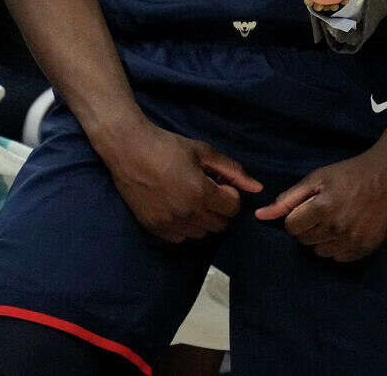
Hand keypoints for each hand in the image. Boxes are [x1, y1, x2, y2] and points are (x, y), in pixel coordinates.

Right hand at [103, 121, 258, 244]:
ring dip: (204, 219)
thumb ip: (233, 171)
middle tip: (210, 192)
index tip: (222, 185)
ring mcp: (167, 223)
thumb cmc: (168, 146)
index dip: (232, 196)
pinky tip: (180, 208)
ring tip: (193, 199)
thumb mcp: (205, 153)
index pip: (232, 210)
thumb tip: (257, 187)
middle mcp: (185, 213)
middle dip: (221, 209)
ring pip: (201, 234)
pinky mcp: (153, 228)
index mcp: (200, 193)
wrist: (129, 150)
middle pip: (219, 225)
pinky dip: (185, 227)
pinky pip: (180, 238)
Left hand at [254, 143, 386, 261]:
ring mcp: (353, 240)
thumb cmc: (350, 172)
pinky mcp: (366, 248)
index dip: (298, 216)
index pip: (291, 227)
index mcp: (323, 207)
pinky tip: (348, 228)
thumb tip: (260, 215)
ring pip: (319, 252)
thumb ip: (288, 199)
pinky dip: (338, 246)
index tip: (311, 205)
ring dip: (322, 238)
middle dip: (309, 226)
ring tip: (337, 218)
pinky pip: (338, 258)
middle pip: (304, 241)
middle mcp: (337, 227)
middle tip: (325, 210)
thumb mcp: (318, 178)